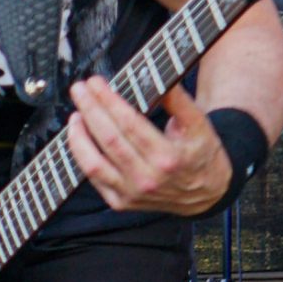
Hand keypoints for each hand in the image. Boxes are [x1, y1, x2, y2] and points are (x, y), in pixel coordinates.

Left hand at [68, 78, 232, 216]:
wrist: (206, 194)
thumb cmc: (200, 155)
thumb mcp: (200, 125)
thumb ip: (179, 101)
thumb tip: (159, 78)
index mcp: (168, 157)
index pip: (129, 123)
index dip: (108, 100)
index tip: (96, 83)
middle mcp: (148, 178)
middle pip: (109, 139)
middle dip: (89, 110)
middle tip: (79, 90)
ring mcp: (132, 194)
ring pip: (93, 164)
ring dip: (78, 137)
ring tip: (75, 115)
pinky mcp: (121, 203)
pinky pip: (93, 179)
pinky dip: (81, 157)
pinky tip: (79, 138)